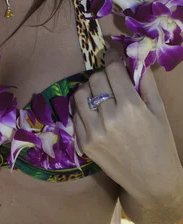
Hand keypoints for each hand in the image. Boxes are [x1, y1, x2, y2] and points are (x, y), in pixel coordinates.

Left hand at [70, 48, 182, 205]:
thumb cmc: (159, 142)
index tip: (113, 54)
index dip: (113, 57)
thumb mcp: (159, 109)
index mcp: (131, 107)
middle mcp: (109, 118)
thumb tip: (133, 55)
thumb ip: (145, 80)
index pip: (112, 69)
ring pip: (80, 93)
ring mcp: (94, 132)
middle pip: (96, 79)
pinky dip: (83, 107)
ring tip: (100, 94)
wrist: (152, 181)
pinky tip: (95, 111)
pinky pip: (76, 113)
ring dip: (89, 89)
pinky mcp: (84, 143)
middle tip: (111, 80)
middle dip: (104, 75)